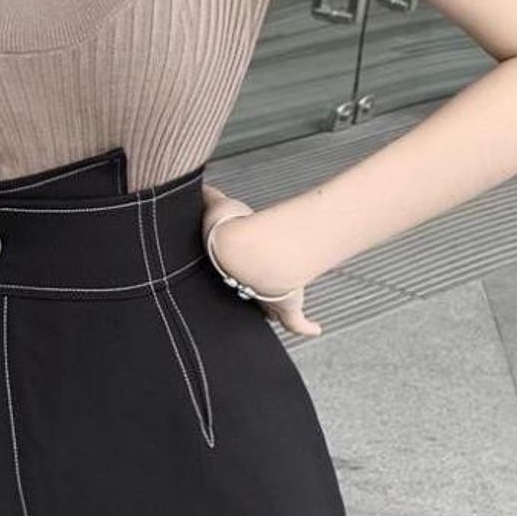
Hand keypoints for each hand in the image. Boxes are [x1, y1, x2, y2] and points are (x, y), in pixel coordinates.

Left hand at [200, 184, 321, 335]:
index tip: (232, 271)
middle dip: (248, 293)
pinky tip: (315, 330)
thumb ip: (211, 197)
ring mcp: (265, 300)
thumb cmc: (230, 230)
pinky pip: (297, 323)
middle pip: (245, 295)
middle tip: (252, 289)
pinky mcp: (286, 306)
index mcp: (227, 269)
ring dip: (270, 310)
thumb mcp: (220, 206)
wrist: (247, 250)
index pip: (227, 276)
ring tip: (275, 310)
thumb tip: (202, 185)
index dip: (230, 273)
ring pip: (266, 310)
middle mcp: (244, 288)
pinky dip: (307, 327)